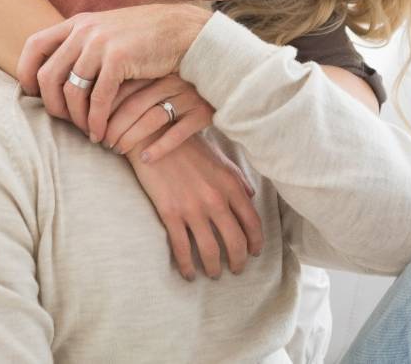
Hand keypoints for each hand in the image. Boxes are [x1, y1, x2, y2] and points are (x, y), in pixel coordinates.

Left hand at [17, 3, 211, 141]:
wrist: (183, 30)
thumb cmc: (147, 37)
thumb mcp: (109, 30)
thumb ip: (84, 43)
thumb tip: (58, 67)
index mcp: (78, 23)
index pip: (34, 46)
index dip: (26, 73)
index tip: (32, 95)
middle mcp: (84, 30)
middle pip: (48, 75)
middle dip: (52, 105)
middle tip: (64, 123)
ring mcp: (101, 43)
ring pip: (71, 90)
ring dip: (76, 118)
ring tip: (86, 131)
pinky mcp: (119, 59)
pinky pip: (98, 98)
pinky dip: (96, 120)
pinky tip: (101, 133)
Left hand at [104, 74, 214, 161]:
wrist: (225, 84)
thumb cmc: (180, 88)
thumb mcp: (158, 79)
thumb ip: (134, 86)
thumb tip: (93, 104)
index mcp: (156, 71)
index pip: (122, 89)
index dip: (104, 109)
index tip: (91, 125)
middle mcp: (172, 82)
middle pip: (134, 106)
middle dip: (113, 127)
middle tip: (102, 143)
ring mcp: (188, 97)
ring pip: (153, 119)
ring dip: (131, 138)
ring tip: (117, 151)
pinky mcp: (203, 114)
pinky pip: (178, 133)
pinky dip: (160, 147)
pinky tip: (146, 160)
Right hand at [127, 133, 262, 280]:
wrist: (155, 137)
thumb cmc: (188, 145)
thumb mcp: (219, 158)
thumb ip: (238, 179)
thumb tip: (250, 197)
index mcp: (231, 185)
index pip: (252, 222)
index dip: (256, 242)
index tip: (254, 253)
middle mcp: (216, 200)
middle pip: (235, 242)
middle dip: (238, 261)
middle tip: (236, 269)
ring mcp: (193, 209)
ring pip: (210, 251)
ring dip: (214, 268)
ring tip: (214, 273)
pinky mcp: (170, 214)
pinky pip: (182, 249)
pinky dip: (186, 266)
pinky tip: (188, 273)